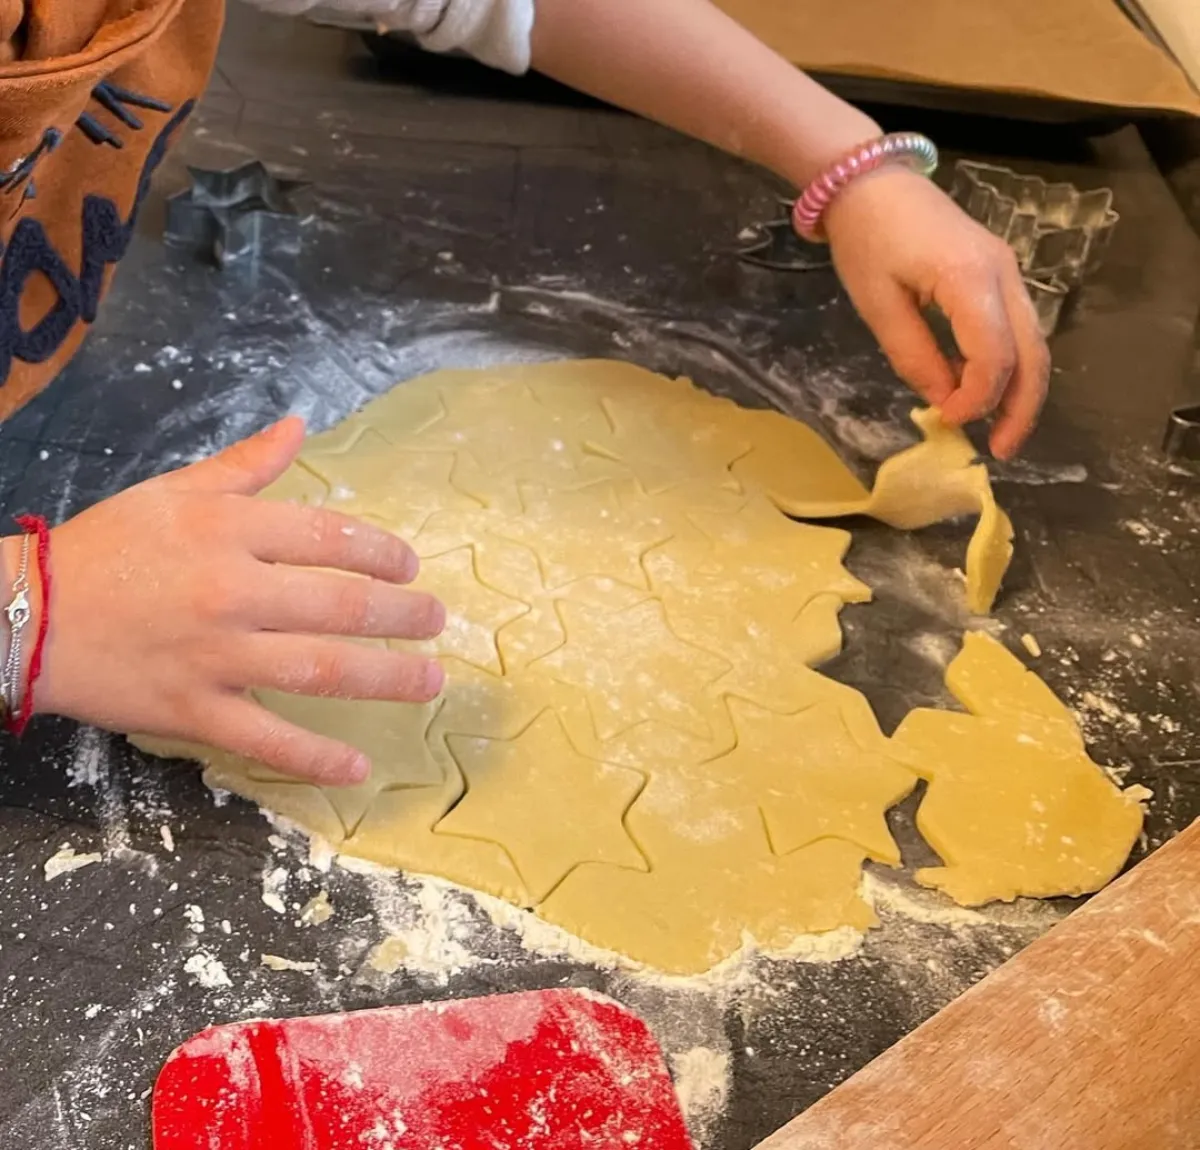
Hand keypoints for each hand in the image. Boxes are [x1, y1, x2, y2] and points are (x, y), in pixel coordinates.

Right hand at [31, 418, 445, 783]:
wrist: (26, 614)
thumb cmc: (105, 547)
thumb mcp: (173, 491)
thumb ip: (244, 465)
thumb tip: (299, 426)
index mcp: (228, 530)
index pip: (330, 537)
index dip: (383, 553)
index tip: (410, 567)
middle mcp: (231, 590)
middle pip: (339, 605)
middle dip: (402, 615)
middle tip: (436, 622)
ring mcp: (215, 655)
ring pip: (320, 670)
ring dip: (386, 678)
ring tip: (429, 680)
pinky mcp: (193, 710)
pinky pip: (265, 739)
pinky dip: (314, 757)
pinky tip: (357, 768)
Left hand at [824, 166, 1050, 458]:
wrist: (870, 182)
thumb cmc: (867, 240)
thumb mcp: (878, 305)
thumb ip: (914, 356)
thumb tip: (943, 401)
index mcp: (970, 277)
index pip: (995, 353)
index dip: (979, 398)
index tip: (950, 421)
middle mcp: (1003, 273)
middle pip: (1033, 352)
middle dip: (1022, 407)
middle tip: (1002, 451)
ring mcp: (1007, 270)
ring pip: (1033, 341)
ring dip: (1021, 390)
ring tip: (999, 432)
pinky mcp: (998, 273)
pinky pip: (1016, 327)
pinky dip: (1008, 365)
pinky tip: (985, 394)